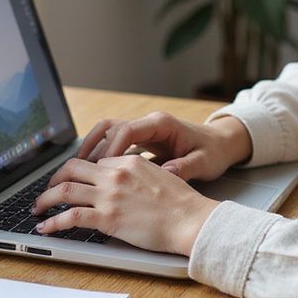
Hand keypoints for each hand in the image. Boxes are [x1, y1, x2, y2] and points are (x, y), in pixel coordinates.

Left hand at [32, 155, 218, 254]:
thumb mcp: (160, 175)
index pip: (94, 162)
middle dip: (53, 180)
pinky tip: (46, 228)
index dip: (79, 173)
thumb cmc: (182, 203)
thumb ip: (137, 174)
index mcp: (128, 161)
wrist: (191, 219)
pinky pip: (70, 217)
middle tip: (47, 193)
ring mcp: (109, 195)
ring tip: (37, 209)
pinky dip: (53, 222)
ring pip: (64, 190)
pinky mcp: (107, 217)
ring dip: (45, 200)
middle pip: (72, 168)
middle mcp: (115, 173)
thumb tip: (124, 182)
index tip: (71, 183)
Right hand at [76, 111, 251, 181]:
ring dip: (92, 148)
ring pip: (109, 132)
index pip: (128, 129)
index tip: (99, 166)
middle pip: (111, 126)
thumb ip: (185, 167)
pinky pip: (115, 142)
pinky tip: (93, 172)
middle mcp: (150, 123)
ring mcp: (145, 129)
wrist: (221, 144)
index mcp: (162, 124)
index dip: (111, 147)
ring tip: (77, 170)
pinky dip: (102, 153)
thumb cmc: (213, 152)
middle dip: (92, 145)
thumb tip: (167, 174)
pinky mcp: (142, 138)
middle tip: (76, 168)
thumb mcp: (204, 162)